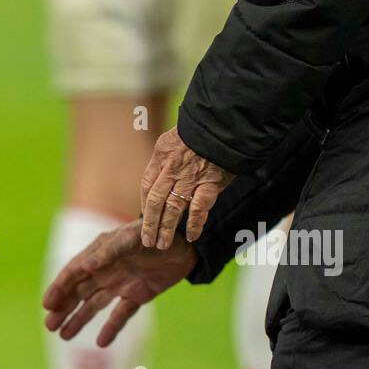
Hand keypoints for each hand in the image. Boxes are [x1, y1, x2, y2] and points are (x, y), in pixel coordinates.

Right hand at [42, 220, 197, 347]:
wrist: (188, 243)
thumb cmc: (156, 234)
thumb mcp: (131, 239)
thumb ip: (108, 252)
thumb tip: (85, 266)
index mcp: (99, 254)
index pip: (73, 273)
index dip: (59, 288)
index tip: (48, 305)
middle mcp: (105, 270)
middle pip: (79, 293)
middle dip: (63, 309)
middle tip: (49, 326)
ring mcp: (120, 284)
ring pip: (94, 306)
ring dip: (79, 320)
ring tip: (63, 335)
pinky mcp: (137, 296)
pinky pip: (120, 315)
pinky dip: (111, 328)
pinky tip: (101, 343)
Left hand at [140, 127, 233, 248]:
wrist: (223, 123)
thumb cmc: (200, 130)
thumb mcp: (173, 138)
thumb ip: (166, 157)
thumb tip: (161, 173)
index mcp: (161, 157)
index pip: (147, 187)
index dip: (145, 205)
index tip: (145, 218)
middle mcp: (171, 170)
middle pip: (155, 202)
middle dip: (150, 224)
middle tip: (148, 241)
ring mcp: (190, 178)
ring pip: (172, 209)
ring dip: (166, 229)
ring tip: (162, 245)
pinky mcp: (209, 184)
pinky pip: (198, 209)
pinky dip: (194, 224)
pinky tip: (190, 236)